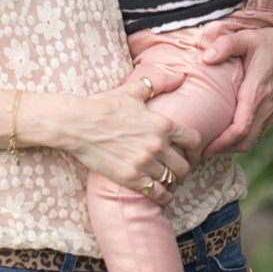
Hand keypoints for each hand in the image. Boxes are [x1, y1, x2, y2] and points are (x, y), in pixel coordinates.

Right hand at [59, 68, 196, 206]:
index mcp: (162, 124)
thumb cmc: (104, 105)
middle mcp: (157, 145)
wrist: (77, 124)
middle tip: (175, 167)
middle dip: (182, 166)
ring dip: (170, 180)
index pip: (194, 141)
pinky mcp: (131, 178)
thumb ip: (159, 83)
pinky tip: (160, 192)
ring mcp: (145, 163)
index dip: (196, 149)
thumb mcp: (132, 90)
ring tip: (165, 178)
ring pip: (172, 180)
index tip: (190, 152)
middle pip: (185, 165)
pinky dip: (163, 195)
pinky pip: (158, 193)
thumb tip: (181, 76)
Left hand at [198, 21, 272, 155]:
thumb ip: (226, 45)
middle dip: (223, 150)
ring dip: (233, 145)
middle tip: (201, 151)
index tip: (204, 149)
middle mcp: (267, 106)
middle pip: (245, 142)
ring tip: (212, 143)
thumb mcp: (248, 38)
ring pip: (253, 138)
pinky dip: (243, 136)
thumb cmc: (272, 42)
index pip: (241, 129)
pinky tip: (229, 130)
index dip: (222, 143)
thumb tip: (207, 57)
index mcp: (257, 93)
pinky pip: (259, 129)